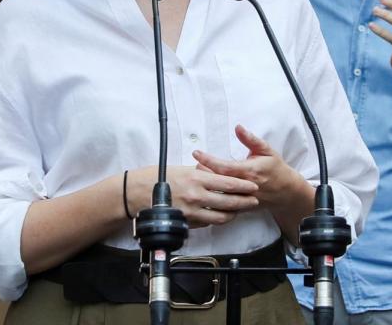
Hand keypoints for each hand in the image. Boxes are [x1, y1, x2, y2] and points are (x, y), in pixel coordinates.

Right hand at [128, 165, 259, 228]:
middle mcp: (197, 196)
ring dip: (233, 214)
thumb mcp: (181, 169)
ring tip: (239, 210)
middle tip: (254, 200)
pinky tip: (221, 216)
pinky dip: (216, 219)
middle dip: (244, 202)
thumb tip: (215, 173)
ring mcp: (192, 212)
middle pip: (229, 202)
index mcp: (197, 179)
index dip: (243, 186)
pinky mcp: (186, 222)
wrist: (137, 193)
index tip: (253, 186)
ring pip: (221, 216)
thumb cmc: (157, 178)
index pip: (227, 183)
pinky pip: (207, 223)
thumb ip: (200, 173)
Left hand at [192, 125, 306, 213]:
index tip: (196, 153)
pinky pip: (225, 207)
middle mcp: (245, 186)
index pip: (224, 167)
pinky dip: (213, 200)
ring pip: (220, 196)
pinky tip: (204, 194)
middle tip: (191, 165)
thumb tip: (238, 127)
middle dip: (203, 174)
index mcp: (249, 171)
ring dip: (207, 187)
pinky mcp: (242, 207)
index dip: (208, 160)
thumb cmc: (276, 168)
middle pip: (218, 182)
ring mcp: (243, 199)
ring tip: (195, 177)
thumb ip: (251, 139)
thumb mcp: (266, 150)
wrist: (287, 192)